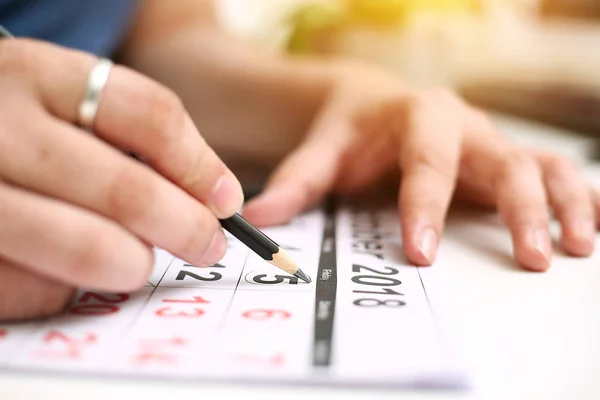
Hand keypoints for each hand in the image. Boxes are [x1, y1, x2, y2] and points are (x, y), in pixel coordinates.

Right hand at [0, 39, 243, 320]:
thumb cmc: (18, 128)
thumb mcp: (61, 100)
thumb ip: (131, 134)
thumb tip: (216, 199)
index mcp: (37, 75)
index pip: (149, 115)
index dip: (200, 166)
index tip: (226, 202)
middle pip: (127, 190)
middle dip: (186, 229)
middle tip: (207, 245)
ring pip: (89, 248)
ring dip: (133, 263)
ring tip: (137, 261)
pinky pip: (39, 290)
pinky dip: (70, 288)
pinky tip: (66, 268)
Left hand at [242, 61, 598, 270]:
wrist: (376, 102)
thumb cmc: (352, 128)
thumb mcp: (323, 149)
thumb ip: (296, 181)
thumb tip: (259, 218)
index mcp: (418, 116)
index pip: (428, 160)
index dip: (427, 204)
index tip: (423, 250)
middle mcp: (464, 126)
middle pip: (502, 160)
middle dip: (519, 208)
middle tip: (529, 258)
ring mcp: (490, 143)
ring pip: (541, 164)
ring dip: (562, 204)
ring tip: (577, 247)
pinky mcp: (505, 161)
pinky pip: (553, 173)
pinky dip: (575, 197)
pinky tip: (589, 228)